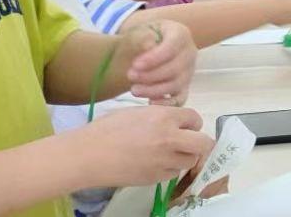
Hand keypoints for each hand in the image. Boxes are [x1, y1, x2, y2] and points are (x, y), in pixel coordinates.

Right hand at [75, 106, 212, 188]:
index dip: (192, 122)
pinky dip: (169, 168)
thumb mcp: (138, 112)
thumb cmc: (107, 129)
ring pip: (190, 160)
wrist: (87, 155)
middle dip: (200, 142)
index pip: (195, 119)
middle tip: (189, 141)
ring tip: (169, 153)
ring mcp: (163, 161)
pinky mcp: (154, 178)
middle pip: (203, 143)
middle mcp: (170, 139)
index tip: (186, 126)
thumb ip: (161, 115)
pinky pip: (172, 173)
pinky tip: (156, 163)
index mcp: (165, 118)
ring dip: (184, 156)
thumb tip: (175, 121)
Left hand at [123, 20, 197, 103]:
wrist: (145, 46)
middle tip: (130, 76)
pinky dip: (167, 103)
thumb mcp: (139, 31)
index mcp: (180, 34)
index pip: (172, 47)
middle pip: (175, 68)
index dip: (154, 58)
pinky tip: (150, 102)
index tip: (135, 65)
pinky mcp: (184, 86)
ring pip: (176, 84)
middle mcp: (189, 52)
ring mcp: (188, 71)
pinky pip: (180, 99)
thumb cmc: (142, 37)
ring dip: (154, 90)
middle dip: (151, 75)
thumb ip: (142, 37)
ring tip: (134, 89)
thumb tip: (148, 46)